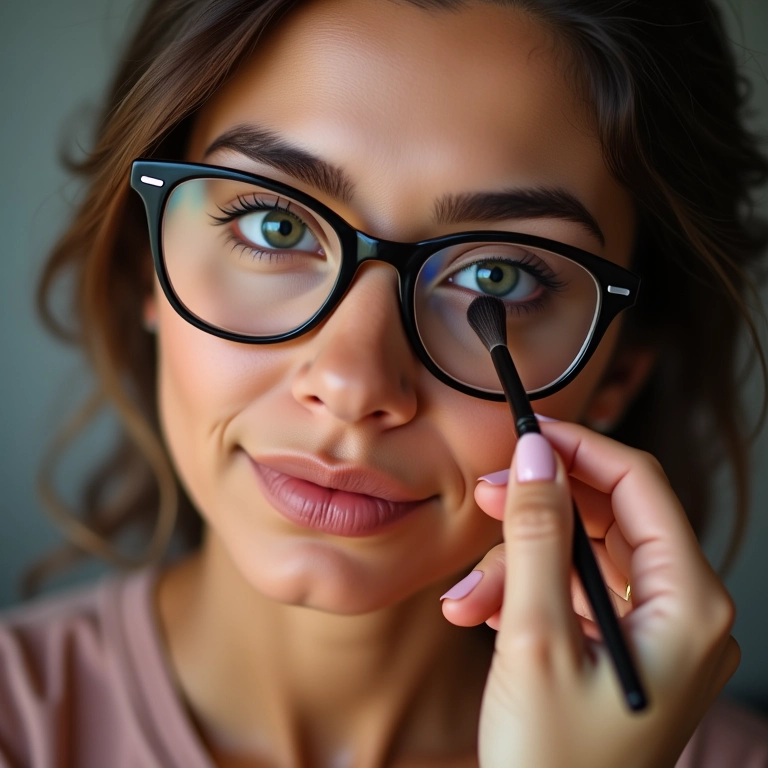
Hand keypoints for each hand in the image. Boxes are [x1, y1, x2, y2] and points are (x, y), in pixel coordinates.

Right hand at [441, 422, 739, 767]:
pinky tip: (480, 614)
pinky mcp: (619, 649)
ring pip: (581, 557)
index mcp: (690, 607)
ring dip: (517, 565)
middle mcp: (683, 614)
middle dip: (539, 509)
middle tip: (485, 496)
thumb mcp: (534, 639)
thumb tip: (535, 455)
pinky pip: (572, 594)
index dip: (580, 448)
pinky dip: (524, 595)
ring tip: (466, 598)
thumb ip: (536, 535)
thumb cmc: (553, 765)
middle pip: (608, 519)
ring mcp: (653, 634)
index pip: (639, 486)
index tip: (526, 431)